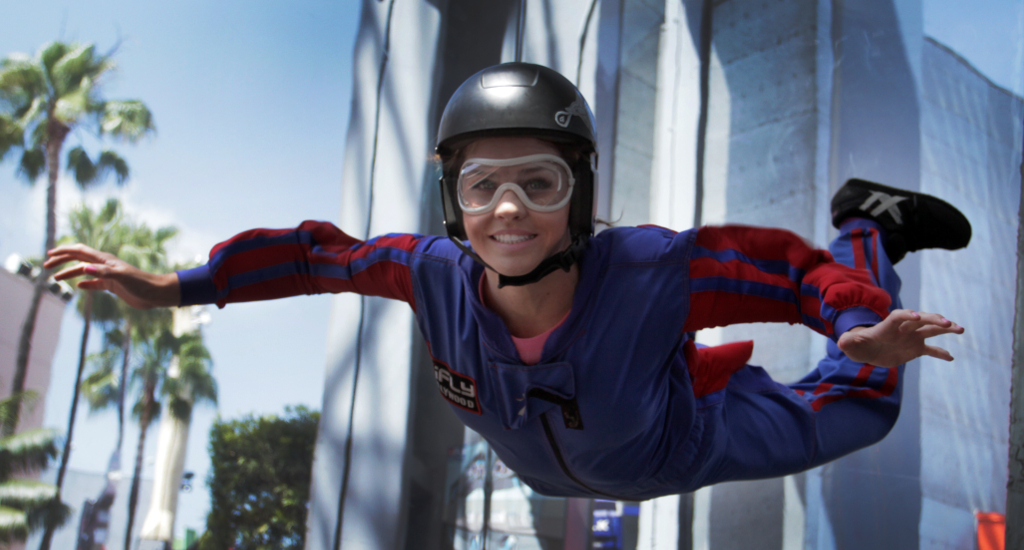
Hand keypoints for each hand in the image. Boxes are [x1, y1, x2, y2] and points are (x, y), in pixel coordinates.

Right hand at [44, 244, 180, 309]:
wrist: (156, 293)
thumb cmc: (141, 284)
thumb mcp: (122, 277)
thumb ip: (103, 272)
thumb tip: (84, 268)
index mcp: (105, 260)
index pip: (79, 251)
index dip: (64, 251)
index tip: (49, 255)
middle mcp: (105, 265)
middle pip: (78, 259)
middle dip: (62, 261)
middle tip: (46, 266)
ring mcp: (109, 275)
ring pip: (84, 271)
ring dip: (69, 273)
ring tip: (55, 278)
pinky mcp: (113, 286)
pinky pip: (95, 283)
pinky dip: (85, 284)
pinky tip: (78, 287)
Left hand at [837, 309, 963, 367]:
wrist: (866, 350)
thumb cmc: (857, 344)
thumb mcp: (850, 344)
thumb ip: (848, 342)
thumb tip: (841, 343)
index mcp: (887, 326)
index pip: (898, 316)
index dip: (907, 315)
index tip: (917, 316)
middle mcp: (903, 329)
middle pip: (920, 320)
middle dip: (933, 320)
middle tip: (948, 323)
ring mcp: (911, 337)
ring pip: (931, 330)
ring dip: (945, 329)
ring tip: (960, 329)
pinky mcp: (915, 348)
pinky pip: (930, 350)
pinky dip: (940, 353)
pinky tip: (951, 358)